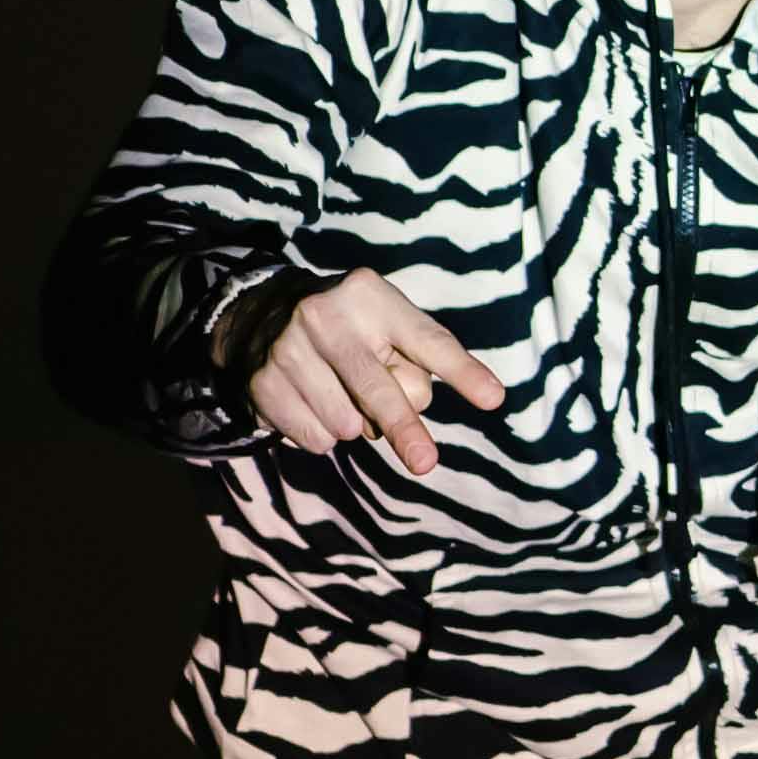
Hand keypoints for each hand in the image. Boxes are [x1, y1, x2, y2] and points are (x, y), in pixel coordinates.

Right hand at [240, 269, 506, 476]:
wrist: (263, 315)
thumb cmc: (350, 328)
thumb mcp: (385, 325)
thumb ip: (411, 362)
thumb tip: (416, 407)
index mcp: (371, 295)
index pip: (427, 340)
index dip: (462, 371)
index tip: (494, 399)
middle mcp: (326, 317)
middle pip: (379, 390)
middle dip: (404, 428)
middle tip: (425, 463)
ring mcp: (289, 350)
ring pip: (346, 423)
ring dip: (357, 427)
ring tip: (346, 399)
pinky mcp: (263, 383)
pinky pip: (314, 437)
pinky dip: (324, 435)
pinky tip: (315, 406)